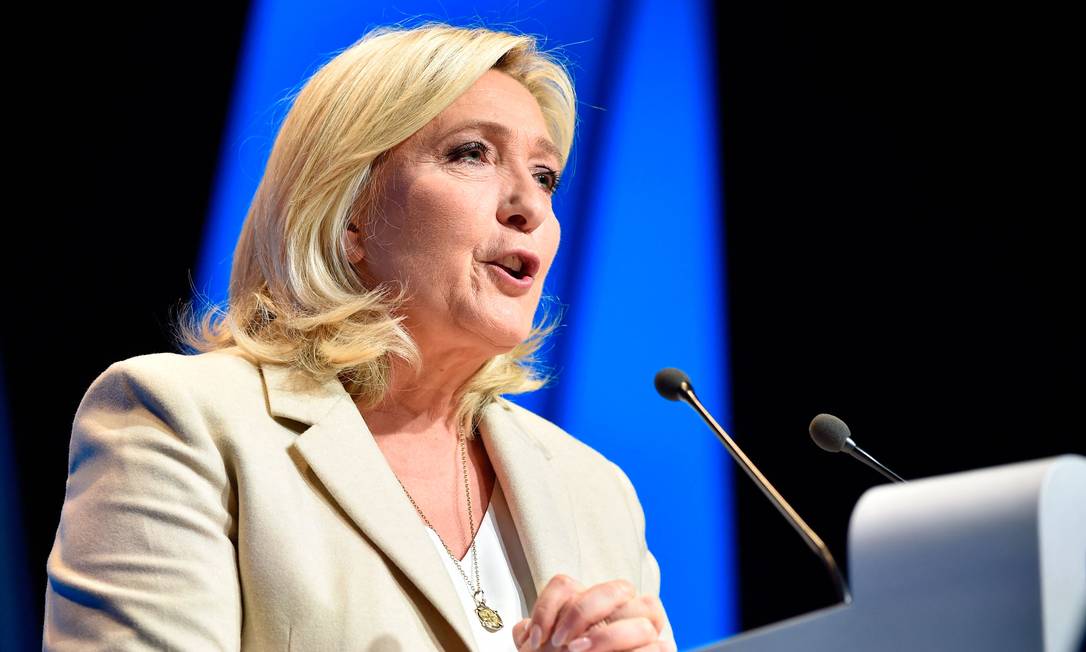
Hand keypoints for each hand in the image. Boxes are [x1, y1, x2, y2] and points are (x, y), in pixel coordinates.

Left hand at [511, 574, 673, 651]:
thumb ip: (533, 636)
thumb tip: (523, 629)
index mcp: (589, 607)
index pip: (567, 584)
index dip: (549, 604)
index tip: (535, 635)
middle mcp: (621, 613)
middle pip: (617, 587)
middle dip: (584, 611)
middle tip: (562, 642)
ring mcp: (645, 632)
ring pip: (646, 609)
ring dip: (608, 633)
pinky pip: (659, 646)